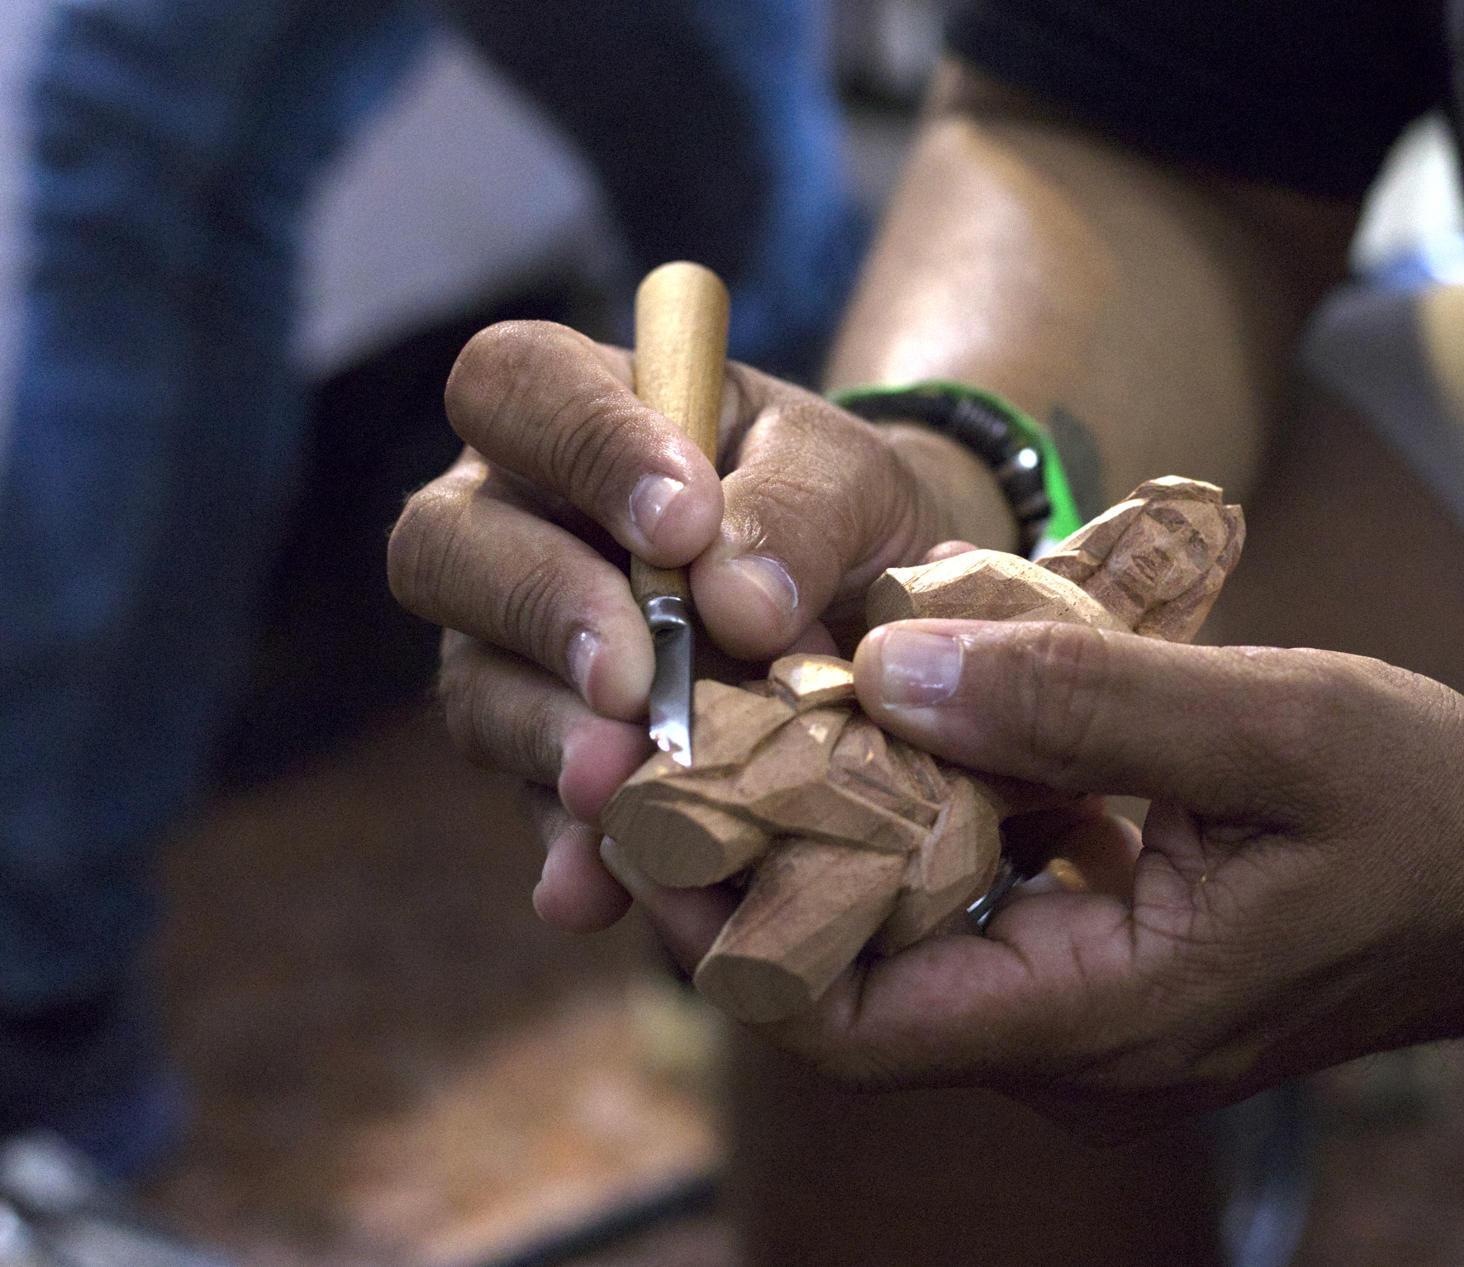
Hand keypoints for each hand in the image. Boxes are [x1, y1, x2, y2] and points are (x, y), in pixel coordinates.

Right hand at [387, 321, 1011, 930]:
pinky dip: (567, 850)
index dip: (578, 447)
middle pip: (446, 544)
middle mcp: (512, 521)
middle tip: (636, 678)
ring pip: (473, 684)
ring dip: (548, 737)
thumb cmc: (837, 514)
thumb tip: (734, 604)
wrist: (873, 614)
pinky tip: (597, 892)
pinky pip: (529, 804)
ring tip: (626, 782)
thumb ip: (800, 510)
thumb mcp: (851, 482)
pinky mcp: (545, 758)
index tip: (681, 521)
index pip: (516, 384)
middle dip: (542, 611)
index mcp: (580, 411)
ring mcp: (511, 648)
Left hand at [642, 621, 1463, 1135]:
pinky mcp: (1102, 963)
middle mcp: (1072, 1042)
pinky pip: (972, 903)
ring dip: (839, 825)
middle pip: (850, 976)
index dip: (729, 921)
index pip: (845, 1020)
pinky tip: (910, 716)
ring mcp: (1084, 1011)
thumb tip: (896, 666)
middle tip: (700, 719)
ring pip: (904, 933)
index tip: (665, 796)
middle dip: (763, 855)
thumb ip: (1085, 701)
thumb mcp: (1276, 728)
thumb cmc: (1432, 811)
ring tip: (780, 698)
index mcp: (1105, 1015)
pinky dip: (923, 818)